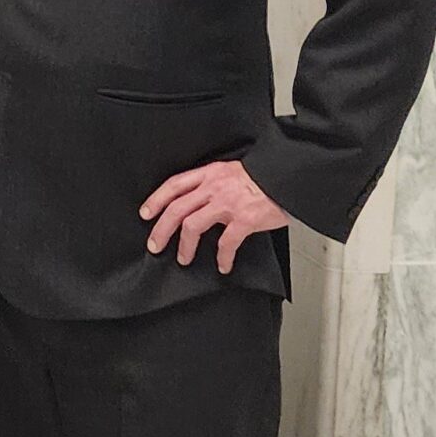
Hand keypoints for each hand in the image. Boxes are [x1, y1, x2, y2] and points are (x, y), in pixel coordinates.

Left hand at [140, 160, 289, 272]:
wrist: (290, 176)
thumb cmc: (264, 177)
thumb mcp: (231, 171)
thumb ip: (211, 183)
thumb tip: (194, 201)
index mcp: (210, 174)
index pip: (174, 185)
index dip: (156, 200)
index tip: (145, 214)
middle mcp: (215, 187)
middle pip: (176, 209)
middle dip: (161, 230)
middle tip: (154, 245)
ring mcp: (229, 203)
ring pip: (192, 226)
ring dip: (184, 246)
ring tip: (183, 258)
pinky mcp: (245, 219)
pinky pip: (226, 243)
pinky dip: (222, 257)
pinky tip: (223, 265)